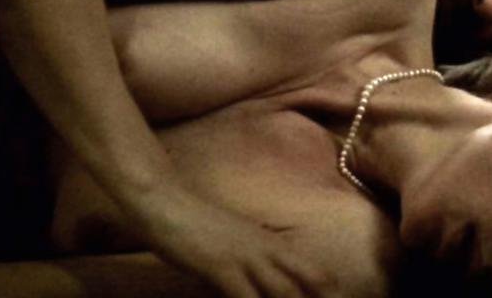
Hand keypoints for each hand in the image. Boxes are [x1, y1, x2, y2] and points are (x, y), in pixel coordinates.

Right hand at [129, 187, 325, 297]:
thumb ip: (251, 260)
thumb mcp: (233, 242)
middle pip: (310, 281)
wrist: (164, 202)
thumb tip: (257, 285)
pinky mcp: (223, 268)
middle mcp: (266, 249)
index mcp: (271, 242)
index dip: (327, 289)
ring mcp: (247, 258)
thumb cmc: (194, 224)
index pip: (313, 269)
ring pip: (285, 293)